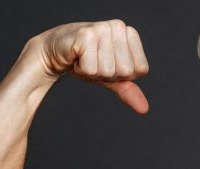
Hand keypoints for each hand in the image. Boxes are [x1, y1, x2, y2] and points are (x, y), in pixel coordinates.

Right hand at [33, 20, 149, 112]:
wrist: (54, 54)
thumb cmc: (85, 62)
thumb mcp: (110, 77)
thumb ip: (128, 89)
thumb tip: (144, 109)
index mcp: (130, 34)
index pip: (139, 70)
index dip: (122, 75)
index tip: (107, 63)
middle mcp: (118, 27)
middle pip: (125, 71)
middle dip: (107, 74)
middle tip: (93, 61)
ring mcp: (102, 28)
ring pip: (108, 71)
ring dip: (93, 71)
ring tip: (84, 58)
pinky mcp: (86, 35)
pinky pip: (91, 69)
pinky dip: (81, 70)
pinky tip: (76, 57)